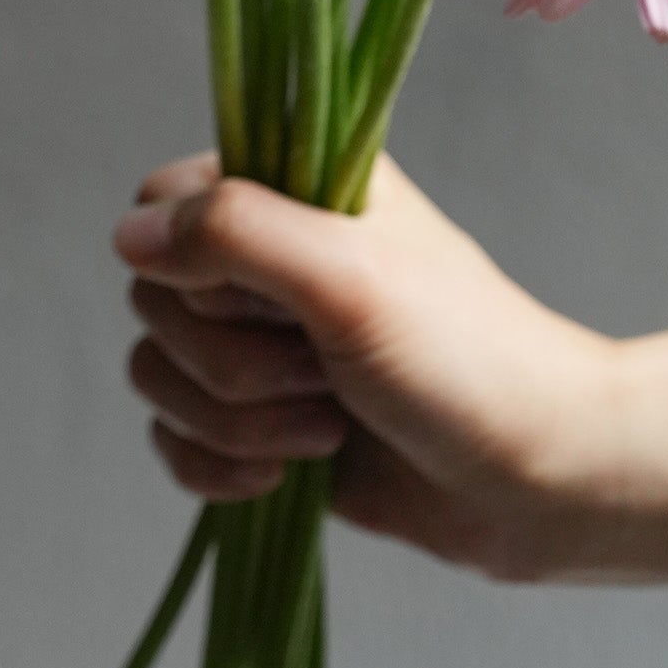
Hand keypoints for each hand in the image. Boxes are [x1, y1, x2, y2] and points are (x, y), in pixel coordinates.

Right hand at [113, 153, 667, 585]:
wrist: (537, 479)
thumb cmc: (465, 362)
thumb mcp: (349, 277)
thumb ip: (235, 233)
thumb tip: (129, 233)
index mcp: (302, 188)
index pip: (164, 197)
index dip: (191, 262)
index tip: (267, 295)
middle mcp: (278, 256)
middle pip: (156, 299)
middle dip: (227, 360)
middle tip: (322, 368)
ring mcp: (269, 342)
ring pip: (161, 375)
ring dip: (233, 420)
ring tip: (327, 426)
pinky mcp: (265, 421)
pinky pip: (176, 440)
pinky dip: (216, 468)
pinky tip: (285, 478)